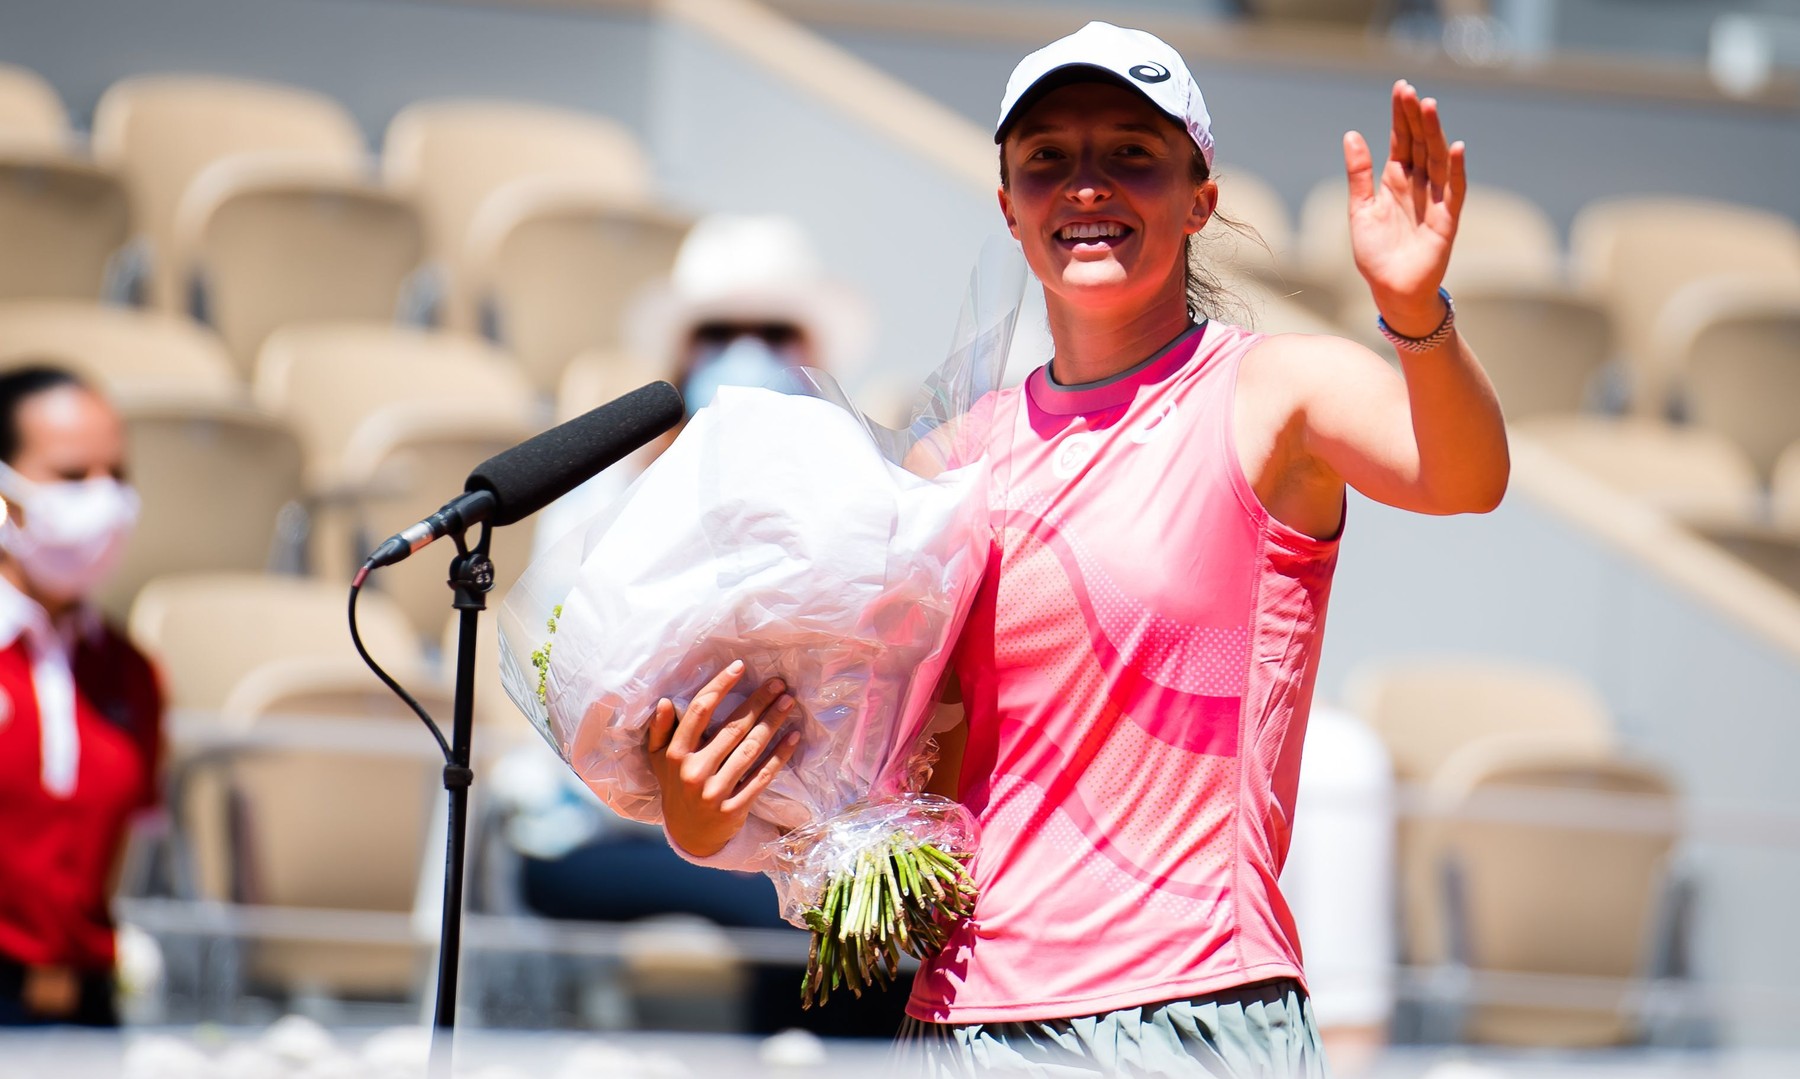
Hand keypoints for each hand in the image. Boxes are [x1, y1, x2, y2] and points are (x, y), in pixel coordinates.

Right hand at [646, 660, 799, 857]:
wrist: (689, 836)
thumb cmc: (677, 787)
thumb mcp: (660, 761)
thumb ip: (661, 731)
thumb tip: (664, 702)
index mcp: (676, 755)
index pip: (699, 712)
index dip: (720, 686)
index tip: (739, 667)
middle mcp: (694, 772)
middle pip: (732, 728)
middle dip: (758, 702)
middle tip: (778, 683)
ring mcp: (715, 792)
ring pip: (750, 750)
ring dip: (772, 723)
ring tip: (788, 702)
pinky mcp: (734, 808)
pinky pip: (762, 776)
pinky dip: (780, 755)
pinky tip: (793, 737)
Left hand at [1343, 80, 1467, 337]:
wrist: (1390, 291)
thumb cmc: (1376, 254)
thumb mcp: (1360, 209)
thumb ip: (1358, 173)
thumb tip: (1351, 134)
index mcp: (1395, 181)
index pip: (1401, 140)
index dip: (1400, 115)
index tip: (1400, 88)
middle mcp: (1418, 185)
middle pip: (1419, 143)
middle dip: (1416, 117)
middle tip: (1411, 90)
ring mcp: (1434, 200)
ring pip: (1436, 160)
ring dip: (1434, 133)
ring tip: (1429, 107)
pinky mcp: (1446, 220)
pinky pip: (1454, 191)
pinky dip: (1455, 170)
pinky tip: (1454, 147)